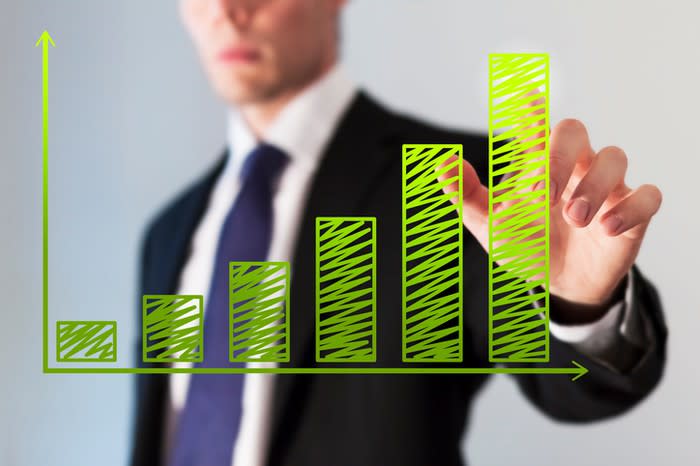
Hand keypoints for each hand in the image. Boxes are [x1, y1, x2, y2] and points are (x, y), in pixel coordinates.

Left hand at [438, 115, 661, 319]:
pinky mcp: (631, 214)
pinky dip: (631, 208)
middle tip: (542, 192)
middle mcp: (573, 167)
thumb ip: (466, 196)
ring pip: (615, 157)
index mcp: (537, 165)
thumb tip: (443, 163)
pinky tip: (606, 228)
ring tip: (573, 219)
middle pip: (574, 131)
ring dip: (592, 186)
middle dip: (559, 155)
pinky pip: (649, 195)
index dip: (530, 109)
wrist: (556, 284)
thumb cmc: (524, 244)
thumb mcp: (490, 225)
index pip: (534, 126)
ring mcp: (605, 188)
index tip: (525, 96)